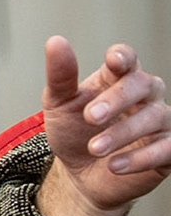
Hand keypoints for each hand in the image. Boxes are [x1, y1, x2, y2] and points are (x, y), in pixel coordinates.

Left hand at [36, 37, 170, 215]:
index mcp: (117, 78)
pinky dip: (141, 157)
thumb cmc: (72, 131)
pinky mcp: (166, 150)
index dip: (123, 57)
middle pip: (142, 84)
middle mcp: (144, 96)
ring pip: (155, 117)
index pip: (127, 59)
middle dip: (117, 99)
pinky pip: (166, 149)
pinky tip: (115, 166)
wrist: (79, 174)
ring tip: (94, 148)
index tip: (114, 61)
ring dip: (122, 133)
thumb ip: (60, 75)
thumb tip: (56, 41)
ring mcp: (158, 122)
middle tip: (90, 117)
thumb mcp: (58, 104)